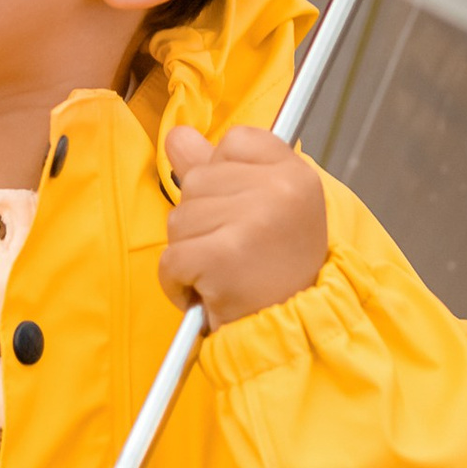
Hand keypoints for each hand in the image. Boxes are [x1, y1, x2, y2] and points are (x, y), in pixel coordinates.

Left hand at [160, 122, 329, 327]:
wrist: (294, 332)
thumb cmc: (276, 270)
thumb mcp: (263, 206)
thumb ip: (217, 165)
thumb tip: (176, 135)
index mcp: (296, 172)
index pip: (234, 140)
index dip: (226, 177)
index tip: (246, 212)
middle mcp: (279, 189)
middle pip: (198, 180)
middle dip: (203, 220)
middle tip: (239, 251)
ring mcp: (252, 220)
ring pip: (179, 218)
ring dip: (190, 251)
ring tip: (226, 272)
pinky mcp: (222, 255)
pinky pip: (170, 257)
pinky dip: (177, 281)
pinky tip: (207, 291)